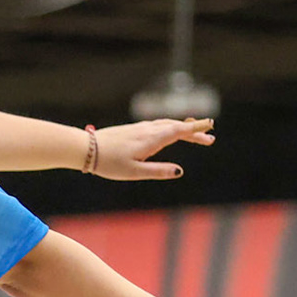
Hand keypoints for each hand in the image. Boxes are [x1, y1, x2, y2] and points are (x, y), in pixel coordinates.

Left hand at [92, 118, 213, 180]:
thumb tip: (180, 171)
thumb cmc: (109, 163)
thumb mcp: (135, 172)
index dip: (195, 129)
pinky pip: (157, 124)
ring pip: (166, 124)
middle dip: (193, 131)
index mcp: (151, 140)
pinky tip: (170, 131)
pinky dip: (169, 126)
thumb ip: (158, 171)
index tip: (210, 127)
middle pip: (175, 127)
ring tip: (194, 134)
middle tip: (210, 138)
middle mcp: (147, 130)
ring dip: (182, 128)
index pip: (179, 131)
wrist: (86, 149)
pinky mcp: (133, 129)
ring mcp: (140, 128)